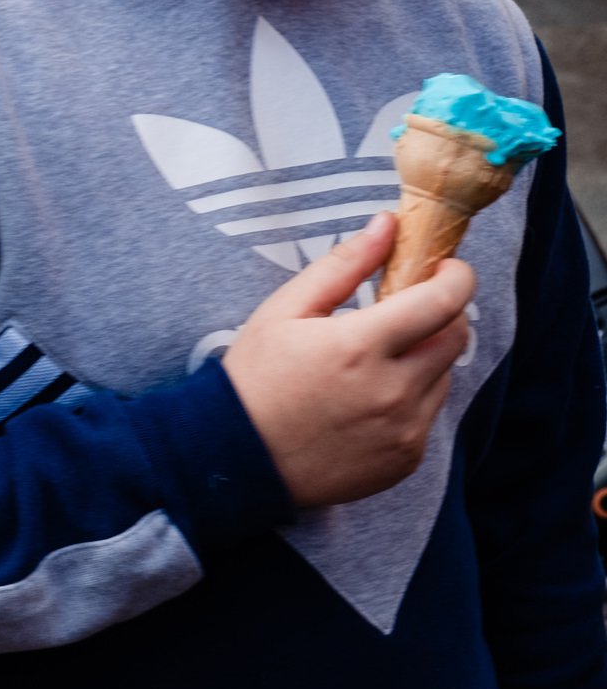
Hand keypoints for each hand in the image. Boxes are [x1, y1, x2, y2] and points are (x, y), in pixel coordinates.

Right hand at [222, 213, 474, 509]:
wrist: (233, 463)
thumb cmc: (252, 382)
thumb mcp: (282, 313)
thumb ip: (341, 266)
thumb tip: (387, 225)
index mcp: (360, 346)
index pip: (446, 299)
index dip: (454, 276)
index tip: (441, 270)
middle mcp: (392, 391)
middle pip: (455, 337)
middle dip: (439, 317)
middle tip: (401, 317)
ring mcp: (403, 430)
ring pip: (442, 378)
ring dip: (421, 363)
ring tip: (370, 369)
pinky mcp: (404, 460)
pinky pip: (426, 418)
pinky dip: (407, 404)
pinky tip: (363, 408)